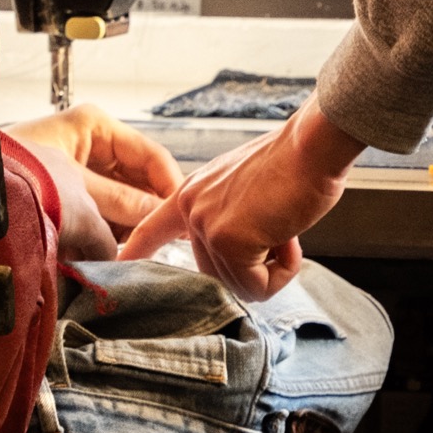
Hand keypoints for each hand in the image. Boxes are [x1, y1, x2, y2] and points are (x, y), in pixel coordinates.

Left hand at [4, 104, 183, 262]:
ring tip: (136, 255)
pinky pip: (91, 214)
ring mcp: (69, 169)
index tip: (182, 221)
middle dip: (145, 212)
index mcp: (95, 126)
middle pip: (134, 180)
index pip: (152, 156)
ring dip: (124, 228)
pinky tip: (111, 255)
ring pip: (114, 201)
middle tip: (162, 245)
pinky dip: (102, 234)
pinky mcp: (55, 195)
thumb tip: (157, 227)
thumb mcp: (83, 195)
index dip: (170, 188)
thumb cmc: (23, 179)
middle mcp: (85, 143)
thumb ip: (125, 210)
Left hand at [123, 97, 363, 299]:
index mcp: (191, 194)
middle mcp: (191, 210)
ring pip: (239, 285)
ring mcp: (206, 225)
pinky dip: (283, 273)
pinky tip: (290, 240)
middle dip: (256, 266)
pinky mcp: (229, 241)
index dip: (138, 249)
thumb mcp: (245, 189)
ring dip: (273, 269)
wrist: (313, 146)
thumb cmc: (293, 164)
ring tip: (286, 230)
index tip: (120, 263)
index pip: (151, 227)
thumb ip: (229, 216)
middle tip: (280, 232)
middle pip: (216, 274)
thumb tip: (239, 253)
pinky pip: (257, 287)